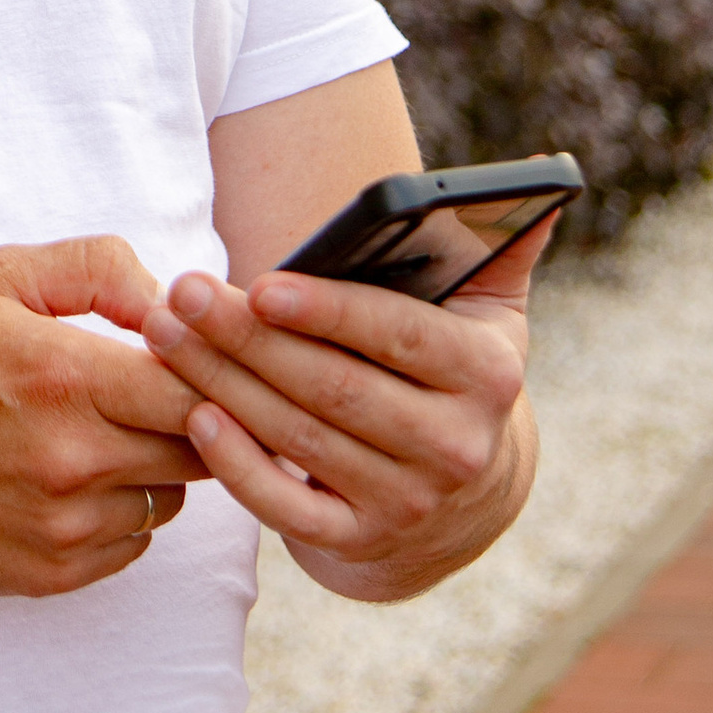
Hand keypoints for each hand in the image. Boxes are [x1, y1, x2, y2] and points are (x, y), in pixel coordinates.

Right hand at [0, 238, 207, 598]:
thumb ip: (96, 269)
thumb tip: (171, 299)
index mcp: (65, 376)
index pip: (197, 388)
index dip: (209, 372)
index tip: (191, 360)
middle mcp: (72, 458)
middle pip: (198, 449)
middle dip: (189, 419)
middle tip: (153, 395)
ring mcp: (62, 525)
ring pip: (167, 499)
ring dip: (152, 468)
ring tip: (98, 436)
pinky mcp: (49, 574)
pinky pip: (131, 544)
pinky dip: (119, 514)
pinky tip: (70, 481)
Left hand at [138, 228, 550, 598]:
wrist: (466, 499)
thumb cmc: (455, 374)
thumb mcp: (491, 313)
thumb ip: (503, 243)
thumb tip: (546, 171)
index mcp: (487, 376)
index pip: (400, 335)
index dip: (329, 311)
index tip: (260, 283)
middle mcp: (454, 446)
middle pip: (333, 386)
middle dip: (247, 338)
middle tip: (181, 292)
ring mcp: (407, 503)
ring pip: (299, 437)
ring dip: (222, 384)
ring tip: (166, 335)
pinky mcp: (360, 542)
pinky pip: (286, 508)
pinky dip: (237, 466)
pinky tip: (197, 416)